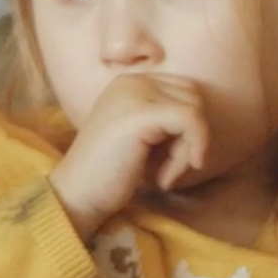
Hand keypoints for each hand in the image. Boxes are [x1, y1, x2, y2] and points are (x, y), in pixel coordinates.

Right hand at [48, 74, 209, 239]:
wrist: (75, 197)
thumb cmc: (108, 174)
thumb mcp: (141, 137)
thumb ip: (165, 119)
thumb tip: (202, 119)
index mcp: (130, 82)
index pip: (184, 90)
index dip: (186, 127)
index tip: (168, 159)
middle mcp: (133, 80)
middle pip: (193, 97)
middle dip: (190, 136)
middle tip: (167, 168)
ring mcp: (136, 93)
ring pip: (194, 110)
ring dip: (187, 149)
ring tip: (163, 174)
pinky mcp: (142, 113)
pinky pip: (191, 122)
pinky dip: (188, 153)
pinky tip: (165, 180)